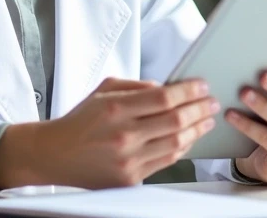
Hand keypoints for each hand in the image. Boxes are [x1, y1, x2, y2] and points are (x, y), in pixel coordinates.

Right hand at [0, 77, 218, 188]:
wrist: (55, 154)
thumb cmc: (80, 120)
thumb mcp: (103, 91)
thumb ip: (136, 87)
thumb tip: (167, 89)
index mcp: (115, 108)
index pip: (163, 98)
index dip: (188, 91)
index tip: (202, 86)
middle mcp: (123, 135)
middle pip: (175, 121)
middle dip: (199, 110)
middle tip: (211, 103)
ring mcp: (127, 160)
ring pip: (175, 144)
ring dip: (196, 131)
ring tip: (206, 120)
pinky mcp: (130, 179)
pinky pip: (165, 162)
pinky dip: (181, 148)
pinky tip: (189, 138)